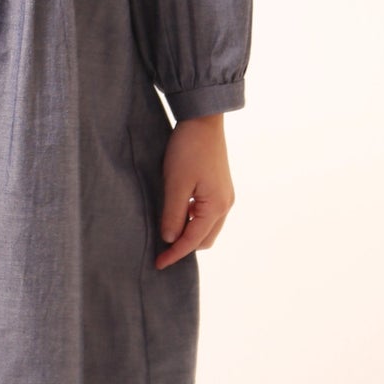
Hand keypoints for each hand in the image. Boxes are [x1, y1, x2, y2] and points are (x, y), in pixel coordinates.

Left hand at [155, 114, 234, 269]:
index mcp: (216, 206)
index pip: (193, 241)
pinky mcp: (219, 188)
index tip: (158, 264)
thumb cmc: (189, 149)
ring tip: (167, 232)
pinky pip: (207, 215)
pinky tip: (177, 214)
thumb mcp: (176, 183)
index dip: (174, 254)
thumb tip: (170, 239)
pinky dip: (193, 221)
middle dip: (184, 247)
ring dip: (189, 234)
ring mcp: (225, 196)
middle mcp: (226, 205)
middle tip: (161, 249)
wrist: (203, 120)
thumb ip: (173, 214)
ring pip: (207, 228)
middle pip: (204, 239)